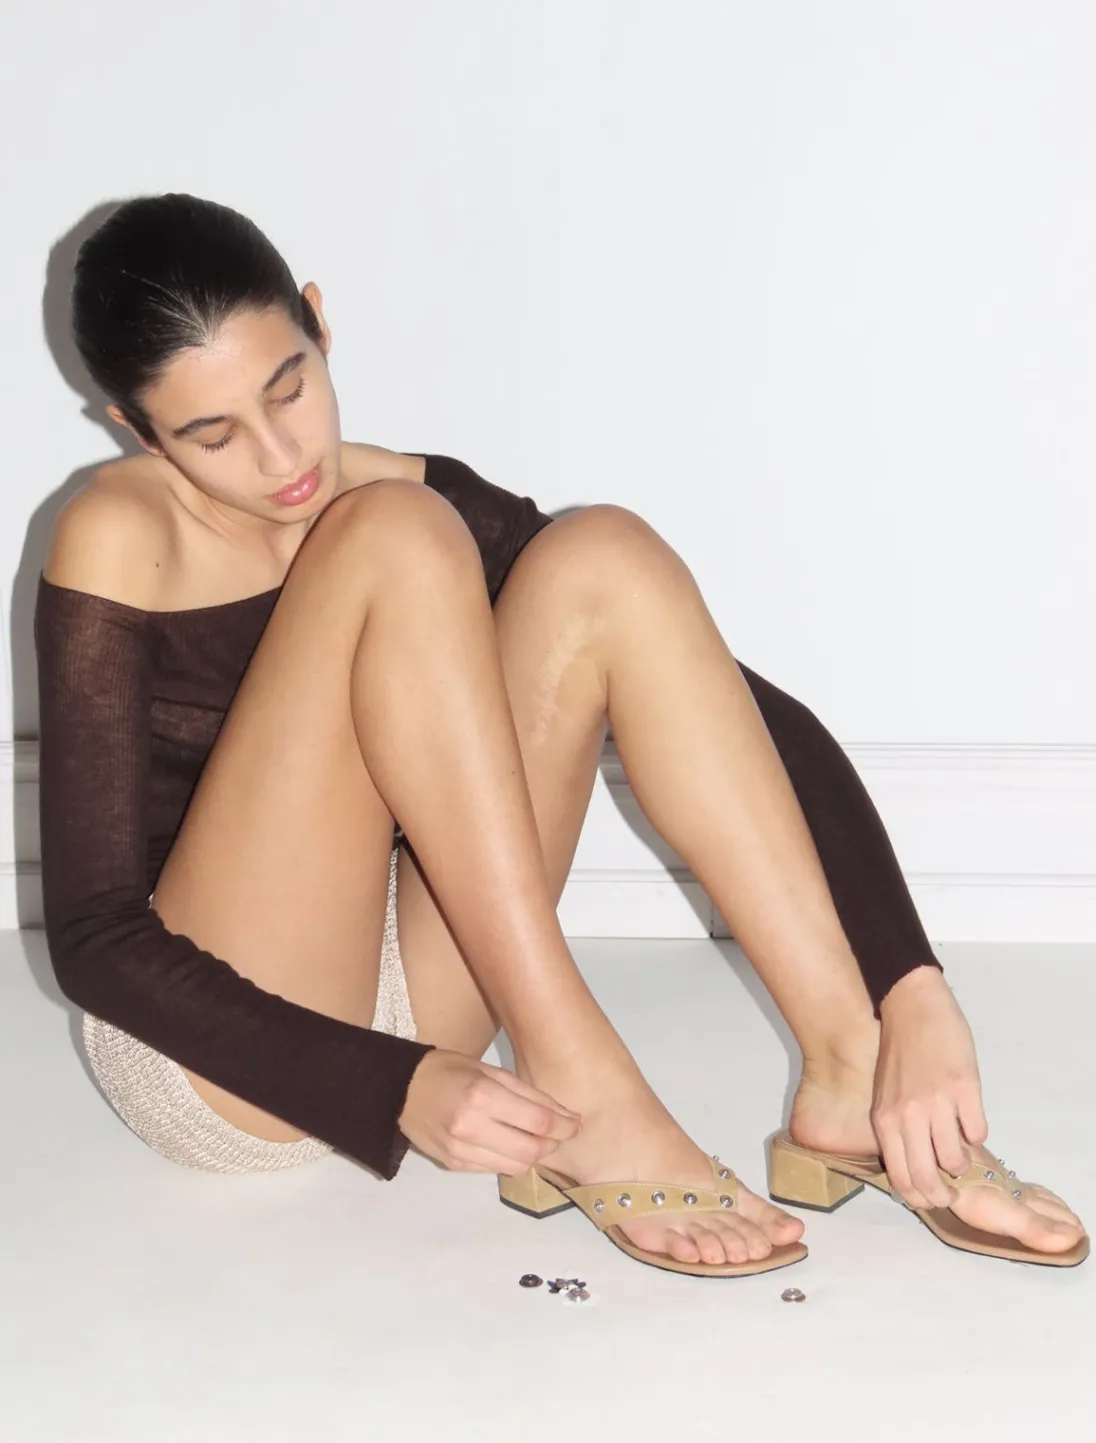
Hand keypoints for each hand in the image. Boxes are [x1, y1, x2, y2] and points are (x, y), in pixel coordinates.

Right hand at [398, 1049, 581, 1174]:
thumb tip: (563, 1116)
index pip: (538, 1121)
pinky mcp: (454, 1164)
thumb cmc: (450, 1071)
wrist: (400, 1089)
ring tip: (538, 1139)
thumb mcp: (489, 1070)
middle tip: (561, 1134)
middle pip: (531, 1151)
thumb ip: (526, 1094)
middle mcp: (471, 1128)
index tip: (576, 1123)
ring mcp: (460, 1150)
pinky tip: (512, 1144)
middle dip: (553, 1145)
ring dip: (534, 1155)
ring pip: (516, 1166)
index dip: (565, 1126)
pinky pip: (495, 1169)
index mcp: (482, 1096)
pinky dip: (510, 1159)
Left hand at [872, 967, 988, 1209]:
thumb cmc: (898, 1053)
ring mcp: (937, 1103)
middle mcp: (908, 1116)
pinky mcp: (965, 1088)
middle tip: (953, 1191)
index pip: (900, 1179)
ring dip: (962, 1161)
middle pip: (928, 1180)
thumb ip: (896, 1129)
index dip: (920, 1198)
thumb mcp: (884, 1094)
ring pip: (956, 1160)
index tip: (932, 1199)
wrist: (912, 1007)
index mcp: (884, 1120)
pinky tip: (969, 1118)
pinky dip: (977, 1134)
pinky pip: (978, 1132)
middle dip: (944, 1195)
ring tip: (960, 1147)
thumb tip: (915, 1167)